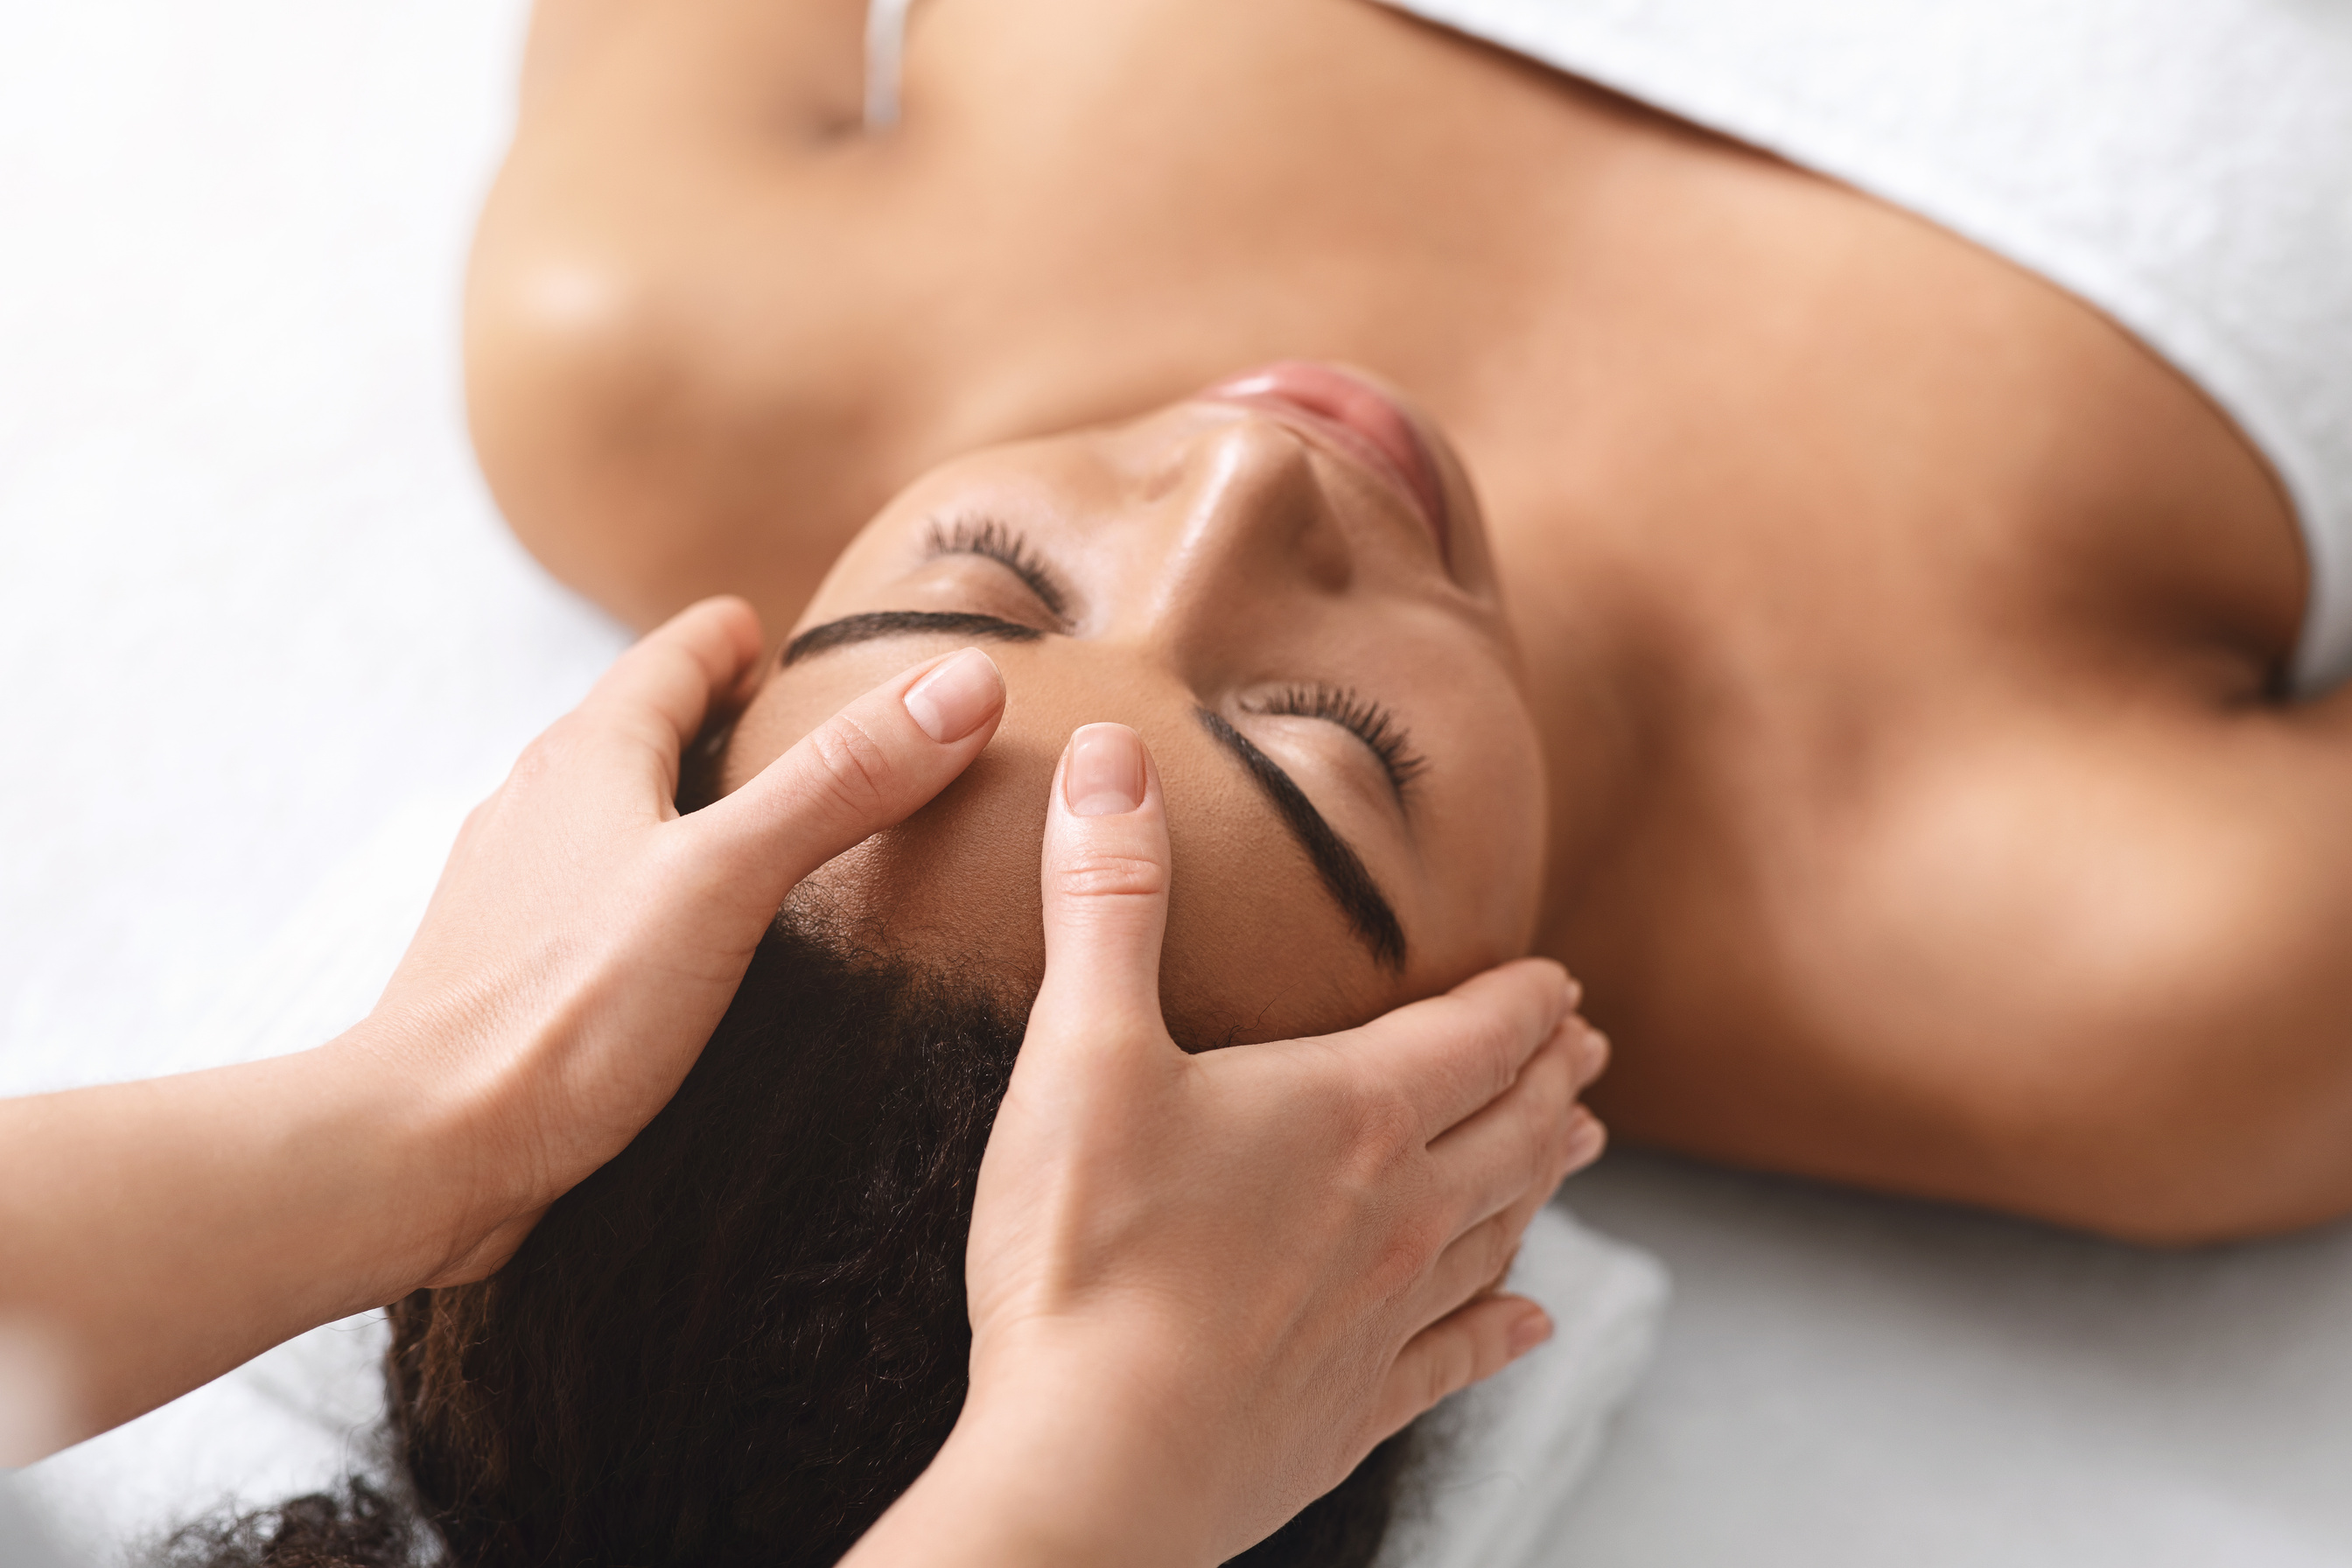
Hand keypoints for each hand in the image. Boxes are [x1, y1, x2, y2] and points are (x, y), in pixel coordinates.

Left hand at [0, 601, 1013, 1456]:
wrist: (421, 1151)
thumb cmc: (566, 1010)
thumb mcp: (731, 878)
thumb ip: (841, 781)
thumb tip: (963, 683)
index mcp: (588, 755)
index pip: (674, 655)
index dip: (736, 640)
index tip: (788, 641)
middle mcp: (536, 804)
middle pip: (636, 729)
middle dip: (713, 719)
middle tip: (796, 733)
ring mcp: (511, 890)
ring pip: (607, 815)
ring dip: (677, 808)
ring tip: (755, 839)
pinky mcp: (504, 970)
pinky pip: (588, 898)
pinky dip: (647, 890)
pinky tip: (684, 949)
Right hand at [848, 723, 1607, 1567]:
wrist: (1096, 1460)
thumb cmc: (1087, 1251)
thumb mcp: (1084, 1048)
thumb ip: (1108, 898)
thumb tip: (1116, 758)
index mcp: (1351, 1113)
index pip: (1473, 1036)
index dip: (1522, 1001)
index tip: (1558, 978)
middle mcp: (1399, 1211)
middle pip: (1508, 1129)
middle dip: (1551, 1079)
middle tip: (1589, 1052)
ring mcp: (1386, 1316)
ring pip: (1499, 1230)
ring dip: (1543, 1180)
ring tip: (1578, 1149)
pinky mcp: (1353, 1407)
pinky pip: (1459, 1360)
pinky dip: (1505, 1334)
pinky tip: (1536, 1324)